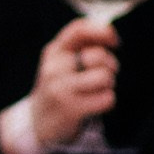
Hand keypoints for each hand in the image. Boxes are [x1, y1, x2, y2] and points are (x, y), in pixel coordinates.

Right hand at [29, 19, 118, 147]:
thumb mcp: (61, 63)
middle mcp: (54, 68)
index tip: (115, 41)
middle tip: (105, 75)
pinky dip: (107, 101)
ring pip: (105, 77)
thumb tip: (111, 33)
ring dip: (109, 85)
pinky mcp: (71, 109)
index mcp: (54, 52)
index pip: (78, 30)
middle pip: (98, 55)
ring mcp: (61, 89)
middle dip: (110, 65)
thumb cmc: (59, 88)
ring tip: (98, 90)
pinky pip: (106, 98)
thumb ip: (81, 47)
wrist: (37, 123)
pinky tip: (95, 104)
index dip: (102, 32)